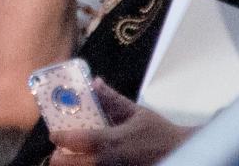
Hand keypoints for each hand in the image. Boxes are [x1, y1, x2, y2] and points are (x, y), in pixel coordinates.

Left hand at [49, 82, 190, 165]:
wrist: (185, 154)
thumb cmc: (160, 133)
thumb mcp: (137, 113)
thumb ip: (112, 99)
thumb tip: (95, 82)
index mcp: (112, 141)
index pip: (76, 141)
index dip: (59, 138)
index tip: (53, 135)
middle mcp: (110, 161)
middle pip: (72, 165)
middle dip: (59, 159)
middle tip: (58, 152)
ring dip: (73, 165)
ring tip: (71, 160)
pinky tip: (89, 162)